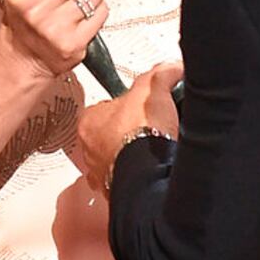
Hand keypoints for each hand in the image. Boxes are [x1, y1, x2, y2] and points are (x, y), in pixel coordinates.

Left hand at [76, 61, 183, 191]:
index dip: (123, 103)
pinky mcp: (115, 191)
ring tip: (151, 147)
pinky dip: (137, 173)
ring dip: (130, 154)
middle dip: (125, 131)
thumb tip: (171, 68)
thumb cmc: (141, 132)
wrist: (149, 171)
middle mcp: (89, 150)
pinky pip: (125, 179)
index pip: (102, 106)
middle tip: (146, 126)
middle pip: (106, 134)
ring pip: (114, 158)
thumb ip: (160, 75)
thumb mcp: (153, 90)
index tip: (136, 105)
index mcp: (89, 121)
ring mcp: (101, 172)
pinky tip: (151, 166)